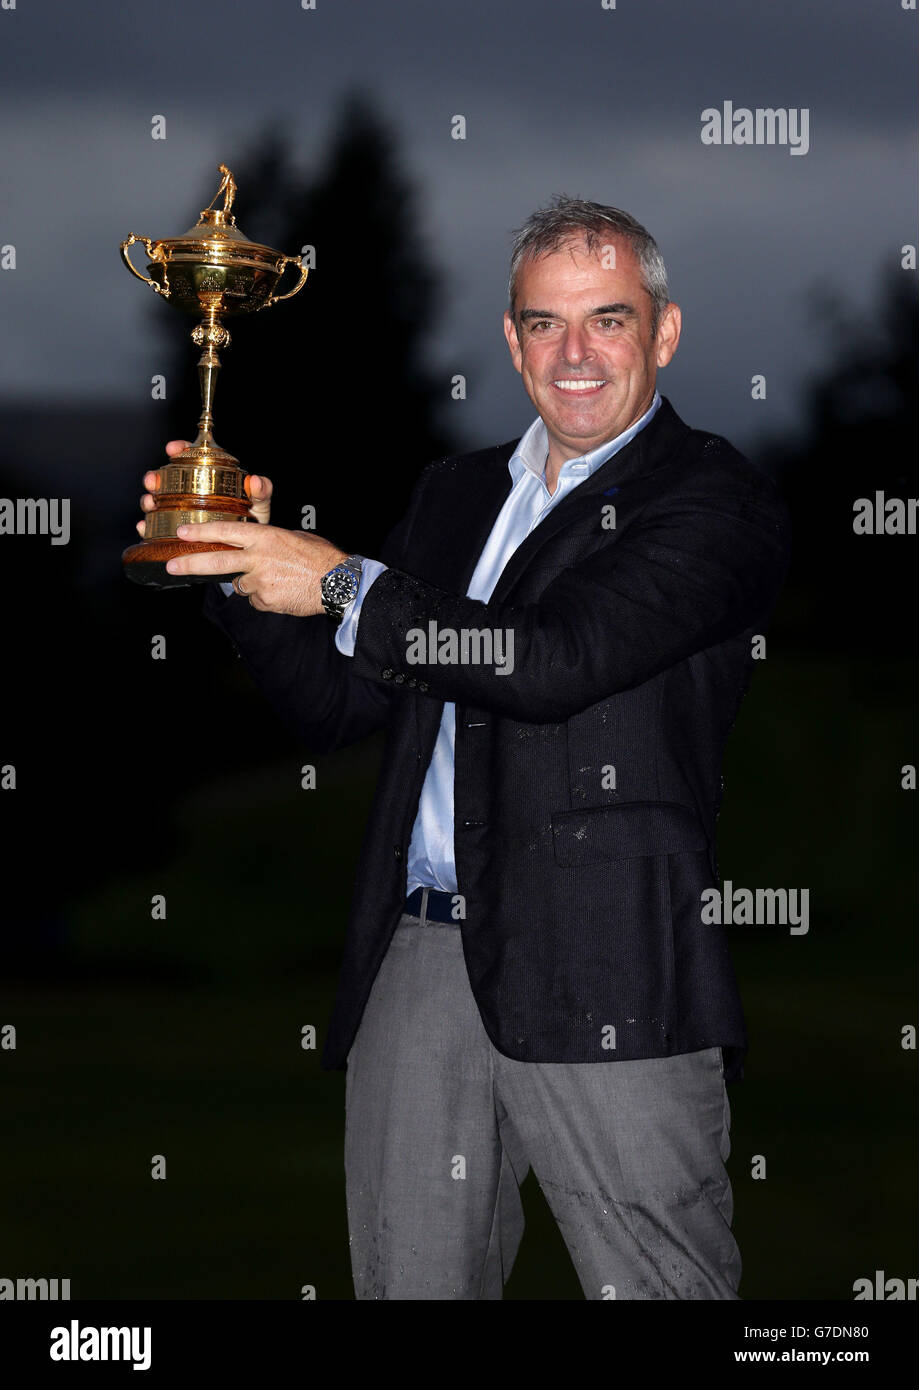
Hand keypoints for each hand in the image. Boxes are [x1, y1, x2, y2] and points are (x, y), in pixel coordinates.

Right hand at [135, 439, 273, 534]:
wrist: (247, 552)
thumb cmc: (252, 523)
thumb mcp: (259, 506)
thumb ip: (261, 492)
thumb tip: (256, 481)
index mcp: (209, 479)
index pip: (191, 457)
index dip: (180, 449)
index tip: (173, 448)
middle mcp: (190, 494)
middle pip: (166, 479)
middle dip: (155, 477)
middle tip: (153, 480)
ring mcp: (181, 512)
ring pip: (157, 501)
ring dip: (148, 500)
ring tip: (149, 503)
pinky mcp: (175, 533)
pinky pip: (156, 527)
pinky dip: (147, 526)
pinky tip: (144, 527)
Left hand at [164, 521, 347, 615]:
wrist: (338, 584)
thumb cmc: (320, 558)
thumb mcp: (293, 537)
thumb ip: (268, 540)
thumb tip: (256, 544)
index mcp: (265, 537)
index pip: (225, 532)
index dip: (201, 533)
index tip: (182, 533)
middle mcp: (258, 558)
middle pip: (216, 561)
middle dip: (190, 564)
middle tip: (171, 567)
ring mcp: (260, 581)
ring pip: (239, 584)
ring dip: (249, 583)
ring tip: (275, 579)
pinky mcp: (265, 600)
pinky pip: (255, 599)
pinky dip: (264, 596)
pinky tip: (282, 591)